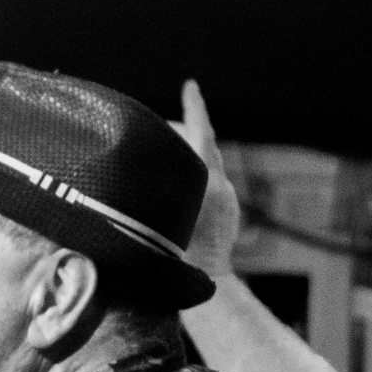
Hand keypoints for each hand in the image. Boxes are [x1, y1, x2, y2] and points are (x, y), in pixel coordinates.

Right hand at [173, 80, 240, 281]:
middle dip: (181, 133)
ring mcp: (229, 199)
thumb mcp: (161, 218)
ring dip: (185, 160)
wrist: (210, 285)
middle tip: (155, 129)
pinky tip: (174, 191)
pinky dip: (193, 179)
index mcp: (207, 180)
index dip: (195, 107)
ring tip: (159, 163)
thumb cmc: (177, 257)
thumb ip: (154, 190)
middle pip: (201, 146)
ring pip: (205, 167)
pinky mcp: (231, 211)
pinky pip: (210, 185)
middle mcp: (222, 185)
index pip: (202, 133)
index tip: (190, 86)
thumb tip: (140, 167)